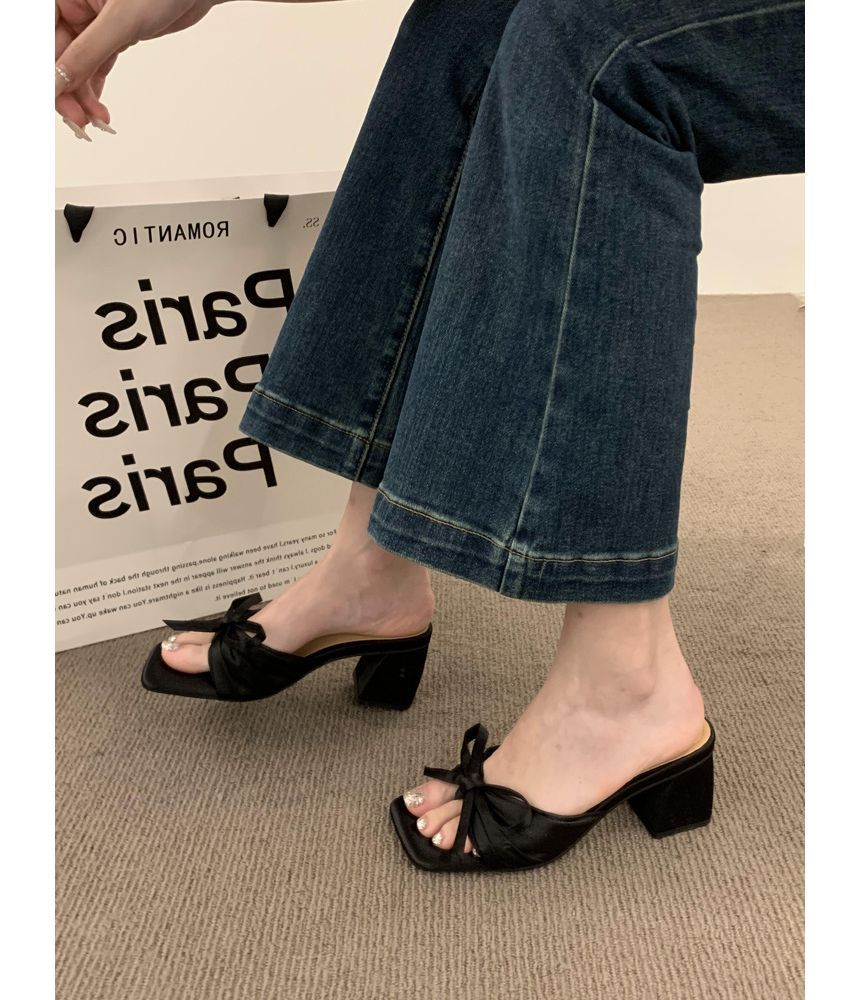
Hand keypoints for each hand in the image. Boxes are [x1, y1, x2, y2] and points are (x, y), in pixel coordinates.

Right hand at [55, 0, 222, 136]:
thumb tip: (57, 84)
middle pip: (58, 56)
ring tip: (96, 120)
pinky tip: (99, 110)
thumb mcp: (120, 22)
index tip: (55, 102)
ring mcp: (93, 22)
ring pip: (78, 66)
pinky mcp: (114, 35)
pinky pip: (96, 66)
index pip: (44, 40)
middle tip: (79, 121)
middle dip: (67, 91)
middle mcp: (75, 6)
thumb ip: (87, 54)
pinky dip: (96, 89)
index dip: (48, 73)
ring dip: (83, 96)